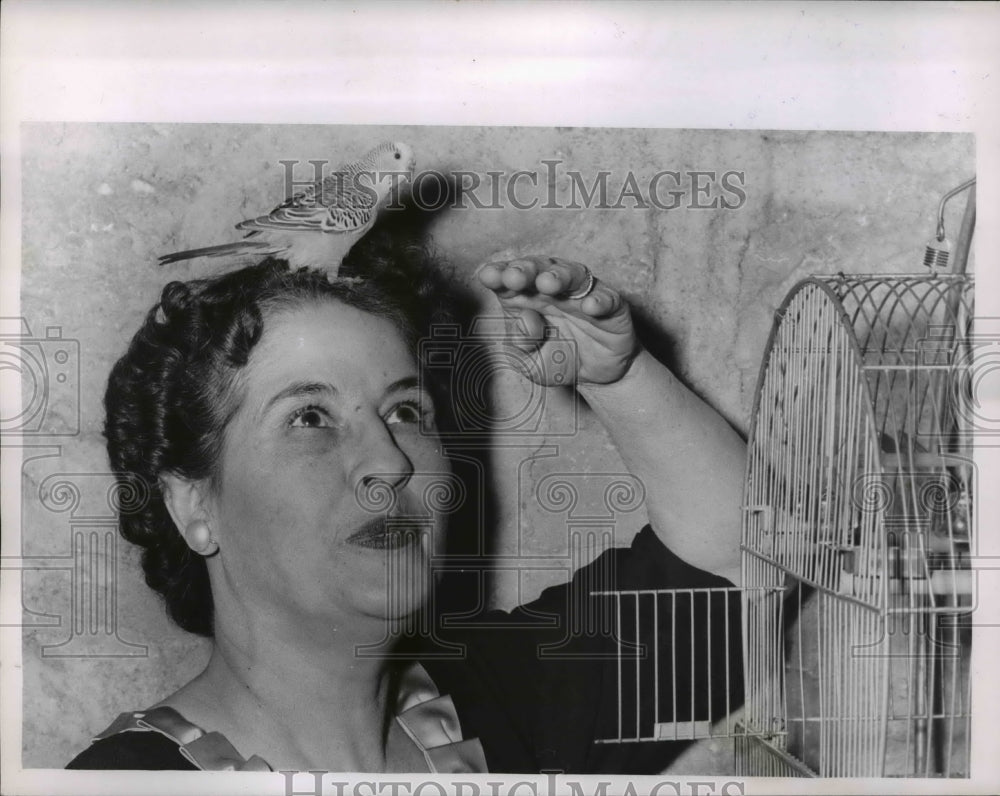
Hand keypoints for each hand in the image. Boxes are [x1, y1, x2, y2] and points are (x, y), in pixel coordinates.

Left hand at [477, 255, 638, 386]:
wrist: (597, 376)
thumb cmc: (559, 360)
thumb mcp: (530, 363)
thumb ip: (520, 346)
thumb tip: (525, 319)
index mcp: (527, 298)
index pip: (510, 279)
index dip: (499, 274)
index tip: (488, 276)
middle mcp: (554, 291)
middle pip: (540, 268)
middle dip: (526, 269)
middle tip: (514, 277)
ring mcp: (583, 295)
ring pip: (572, 274)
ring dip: (559, 276)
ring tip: (547, 284)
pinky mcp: (611, 306)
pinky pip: (607, 297)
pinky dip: (599, 300)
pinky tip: (589, 308)